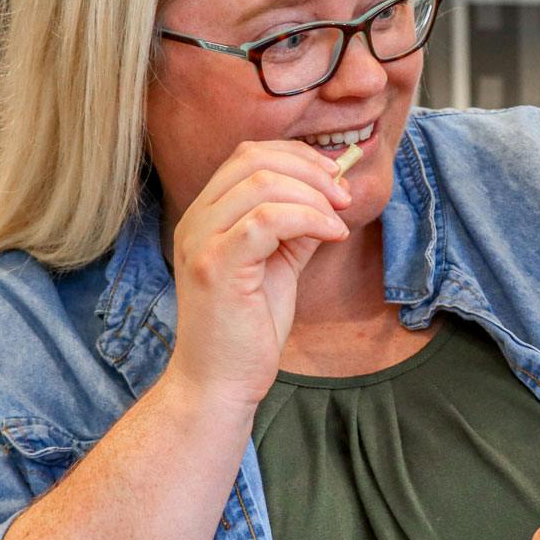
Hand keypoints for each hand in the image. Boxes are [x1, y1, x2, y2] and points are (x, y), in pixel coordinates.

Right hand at [164, 140, 352, 405]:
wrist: (219, 383)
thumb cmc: (247, 330)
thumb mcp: (278, 266)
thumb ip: (296, 229)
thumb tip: (330, 194)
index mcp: (206, 216)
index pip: (247, 155)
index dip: (298, 157)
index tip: (336, 179)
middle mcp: (196, 221)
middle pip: (253, 159)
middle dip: (310, 170)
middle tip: (344, 197)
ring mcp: (201, 241)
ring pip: (262, 184)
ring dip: (314, 196)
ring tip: (339, 221)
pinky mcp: (214, 266)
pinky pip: (265, 220)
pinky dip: (308, 219)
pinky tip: (332, 236)